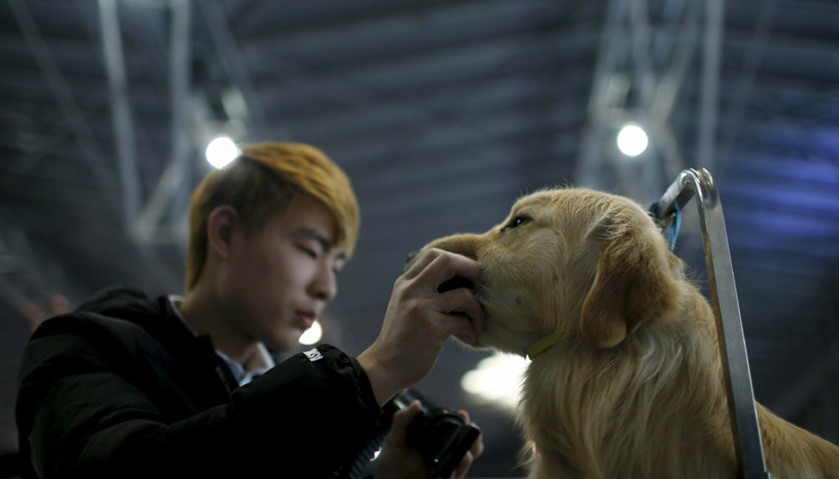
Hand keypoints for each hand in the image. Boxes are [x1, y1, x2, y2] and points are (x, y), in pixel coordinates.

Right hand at [358, 249, 484, 404]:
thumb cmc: (402, 338)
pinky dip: (472, 330)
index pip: (434, 254)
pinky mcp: (431, 328)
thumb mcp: (405, 305)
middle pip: (447, 261)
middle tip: (482, 286)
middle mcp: (411, 290)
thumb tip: (457, 278)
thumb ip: (422, 289)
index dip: (457, 259)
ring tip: (477, 324)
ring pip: (463, 295)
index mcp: (405, 283)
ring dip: (477, 311)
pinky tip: (470, 338)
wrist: (385, 367)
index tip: (469, 274)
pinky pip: (463, 322)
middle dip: (472, 270)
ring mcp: (421, 308)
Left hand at [374, 401, 483, 478]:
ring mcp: (445, 470)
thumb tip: (416, 404)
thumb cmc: (392, 461)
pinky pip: (454, 478)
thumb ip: (402, 420)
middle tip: (467, 431)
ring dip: (465, 457)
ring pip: (465, 462)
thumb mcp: (395, 438)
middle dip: (473, 439)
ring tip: (461, 453)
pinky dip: (454, 474)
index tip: (462, 414)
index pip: (459, 430)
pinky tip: (447, 472)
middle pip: (471, 446)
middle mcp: (445, 454)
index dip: (465, 422)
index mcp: (437, 440)